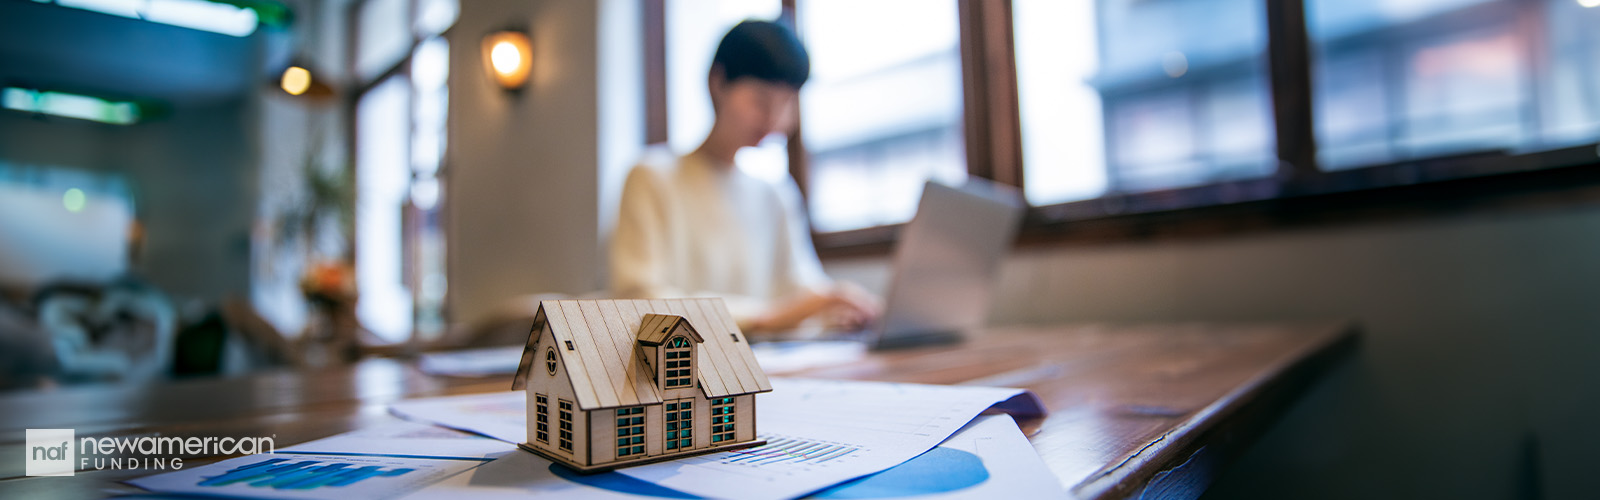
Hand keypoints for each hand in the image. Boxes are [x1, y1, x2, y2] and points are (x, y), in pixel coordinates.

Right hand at [748, 283, 881, 332]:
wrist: (767, 320)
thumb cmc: (787, 324)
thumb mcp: (813, 321)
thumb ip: (832, 319)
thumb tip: (853, 321)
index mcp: (818, 294)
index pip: (844, 292)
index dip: (860, 299)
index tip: (873, 308)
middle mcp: (818, 291)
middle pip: (847, 290)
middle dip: (864, 299)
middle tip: (877, 310)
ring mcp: (815, 294)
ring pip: (844, 293)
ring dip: (859, 302)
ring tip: (872, 314)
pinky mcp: (812, 301)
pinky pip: (836, 301)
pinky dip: (849, 307)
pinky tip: (859, 316)